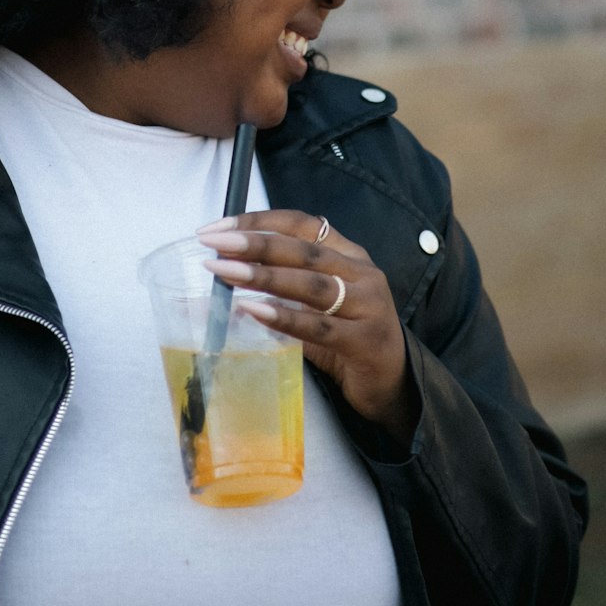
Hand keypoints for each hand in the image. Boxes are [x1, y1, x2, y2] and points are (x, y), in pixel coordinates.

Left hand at [197, 210, 417, 447]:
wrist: (391, 384)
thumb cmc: (346, 339)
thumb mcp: (316, 305)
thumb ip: (282, 289)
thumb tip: (226, 275)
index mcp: (349, 256)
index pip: (303, 225)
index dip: (260, 222)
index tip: (217, 228)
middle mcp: (363, 274)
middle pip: (304, 250)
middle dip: (255, 244)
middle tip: (214, 244)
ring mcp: (368, 306)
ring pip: (311, 284)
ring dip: (264, 276)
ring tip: (224, 272)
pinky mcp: (366, 341)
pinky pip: (319, 327)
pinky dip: (284, 317)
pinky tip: (252, 310)